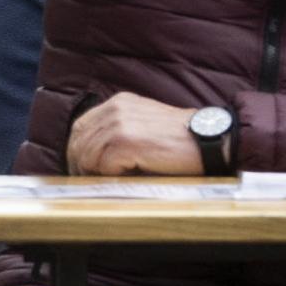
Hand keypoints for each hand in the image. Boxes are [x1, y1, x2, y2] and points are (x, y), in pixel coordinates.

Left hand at [67, 92, 204, 174]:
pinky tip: (125, 178)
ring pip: (88, 155)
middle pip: (79, 140)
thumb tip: (96, 156)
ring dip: (95, 173)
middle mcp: (116, 109)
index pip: (81, 125)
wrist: (208, 140)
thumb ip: (121, 130)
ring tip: (109, 182)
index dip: (77, 148)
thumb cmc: (182, 139)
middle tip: (88, 181)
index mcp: (119, 103)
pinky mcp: (126, 142)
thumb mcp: (146, 124)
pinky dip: (110, 176)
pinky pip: (103, 165)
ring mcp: (120, 125)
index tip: (82, 166)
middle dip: (79, 163)